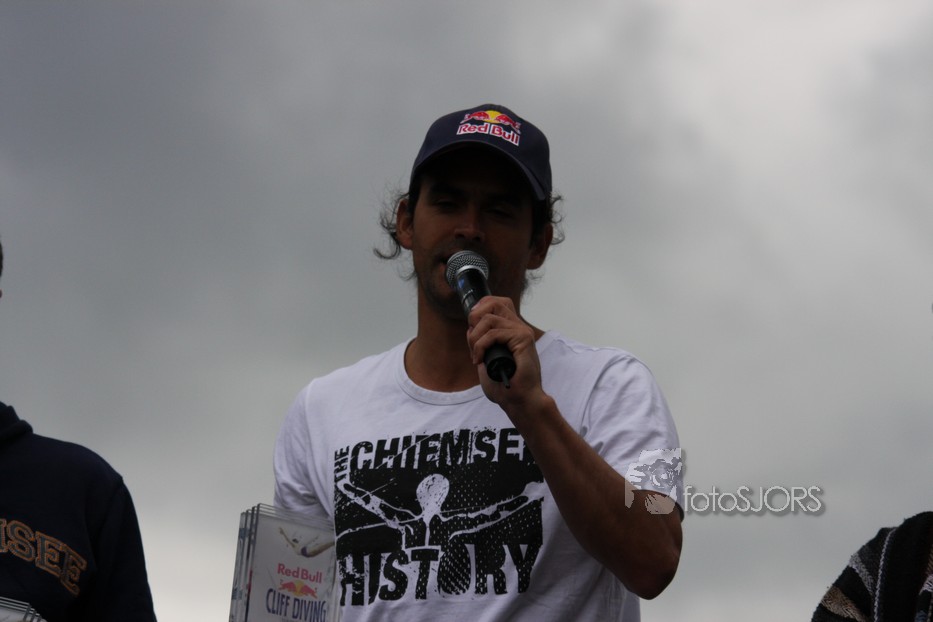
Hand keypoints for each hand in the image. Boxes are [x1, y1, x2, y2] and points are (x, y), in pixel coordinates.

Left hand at [466, 296, 547, 416]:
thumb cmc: (505, 386)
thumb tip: (470, 330)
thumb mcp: (486, 361)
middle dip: (474, 317)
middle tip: (472, 340)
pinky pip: (493, 333)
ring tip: (475, 355)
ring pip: (488, 318)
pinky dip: (480, 346)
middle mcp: (518, 328)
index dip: (480, 309)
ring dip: (474, 338)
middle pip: (494, 302)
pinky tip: (479, 360)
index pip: (496, 304)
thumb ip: (481, 345)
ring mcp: (521, 331)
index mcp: (511, 331)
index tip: (471, 328)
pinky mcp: (523, 338)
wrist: (519, 401)